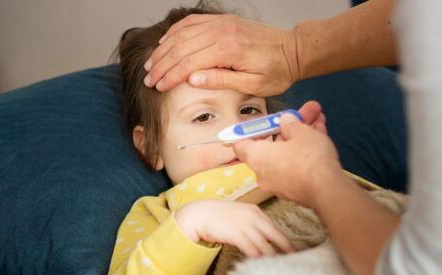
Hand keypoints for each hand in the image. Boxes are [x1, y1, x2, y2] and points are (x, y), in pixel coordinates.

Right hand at [143, 14, 298, 95]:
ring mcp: (221, 23)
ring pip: (183, 34)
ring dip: (164, 49)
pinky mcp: (222, 21)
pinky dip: (176, 32)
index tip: (158, 87)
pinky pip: (192, 23)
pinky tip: (165, 43)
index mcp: (229, 50)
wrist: (292, 50)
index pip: (189, 63)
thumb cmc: (277, 71)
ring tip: (151, 64)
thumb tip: (192, 79)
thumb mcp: (253, 84)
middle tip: (148, 79)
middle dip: (161, 64)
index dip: (170, 76)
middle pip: (181, 47)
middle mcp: (222, 32)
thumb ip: (221, 80)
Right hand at [175, 200, 295, 257]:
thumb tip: (262, 239)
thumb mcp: (239, 216)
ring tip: (281, 267)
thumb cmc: (218, 217)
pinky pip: (251, 248)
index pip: (274, 227)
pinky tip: (263, 265)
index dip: (285, 240)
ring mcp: (244, 225)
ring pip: (264, 244)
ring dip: (273, 257)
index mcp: (255, 212)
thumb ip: (251, 225)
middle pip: (275, 235)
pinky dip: (258, 257)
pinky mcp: (235, 234)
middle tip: (296, 259)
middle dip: (286, 248)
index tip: (295, 250)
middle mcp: (253, 217)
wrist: (198, 214)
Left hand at [234, 105, 344, 207]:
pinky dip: (306, 152)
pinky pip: (297, 165)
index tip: (256, 123)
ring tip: (317, 120)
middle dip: (288, 128)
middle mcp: (264, 173)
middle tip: (301, 114)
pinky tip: (320, 134)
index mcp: (256, 157)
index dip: (248, 131)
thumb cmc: (308, 160)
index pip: (241, 145)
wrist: (327, 189)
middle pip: (272, 145)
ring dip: (301, 137)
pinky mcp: (296, 189)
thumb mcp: (299, 131)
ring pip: (288, 154)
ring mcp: (280, 183)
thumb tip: (285, 121)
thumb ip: (290, 123)